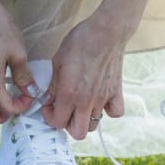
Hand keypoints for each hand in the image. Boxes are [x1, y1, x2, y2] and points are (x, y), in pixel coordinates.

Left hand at [42, 15, 127, 139]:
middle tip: (64, 111)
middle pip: (78, 133)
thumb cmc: (80, 42)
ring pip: (95, 125)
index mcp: (69, 95)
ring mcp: (103, 98)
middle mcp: (87, 101)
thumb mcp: (57, 61)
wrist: (106, 31)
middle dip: (68, 125)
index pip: (58, 123)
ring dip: (86, 119)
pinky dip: (108, 112)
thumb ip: (52, 85)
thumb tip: (48, 99)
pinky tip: (101, 102)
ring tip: (80, 105)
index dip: (50, 117)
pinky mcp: (116, 92)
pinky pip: (116, 113)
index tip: (49, 106)